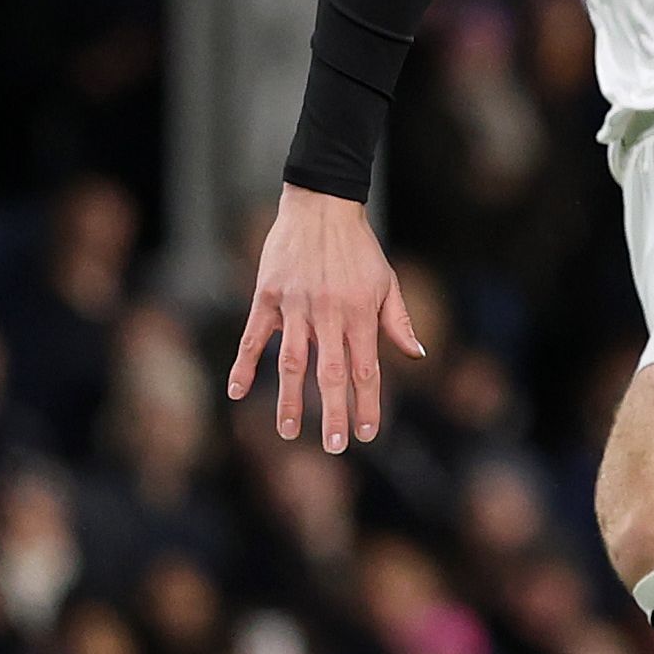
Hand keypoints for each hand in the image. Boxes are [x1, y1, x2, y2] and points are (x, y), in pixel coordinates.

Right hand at [224, 184, 427, 451]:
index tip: (367, 434)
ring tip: (288, 433)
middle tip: (335, 447)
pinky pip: (254, 336)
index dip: (368, 404)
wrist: (322, 206)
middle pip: (332, 373)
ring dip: (290, 400)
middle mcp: (329, 314)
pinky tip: (237, 392)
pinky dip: (245, 364)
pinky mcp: (268, 296)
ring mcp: (296, 307)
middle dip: (334, 412)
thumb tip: (417, 355)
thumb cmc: (358, 248)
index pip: (367, 370)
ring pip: (292, 362)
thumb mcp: (387, 281)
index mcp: (361, 314)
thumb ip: (399, 321)